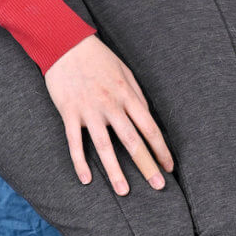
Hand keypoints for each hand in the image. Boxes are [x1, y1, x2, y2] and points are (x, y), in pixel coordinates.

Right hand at [44, 34, 173, 195]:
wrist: (66, 44)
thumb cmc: (98, 57)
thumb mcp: (124, 70)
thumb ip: (136, 94)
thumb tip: (147, 117)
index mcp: (127, 93)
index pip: (149, 126)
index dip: (160, 148)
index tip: (168, 166)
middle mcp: (110, 104)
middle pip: (131, 140)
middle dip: (146, 164)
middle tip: (158, 186)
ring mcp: (89, 110)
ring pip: (104, 146)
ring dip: (115, 171)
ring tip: (124, 191)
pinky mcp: (69, 112)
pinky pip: (75, 142)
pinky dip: (80, 162)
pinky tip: (87, 179)